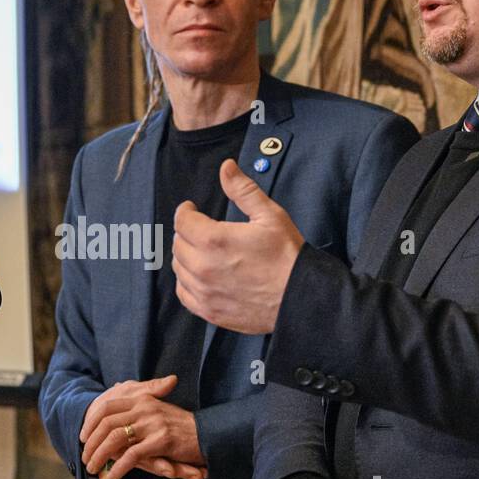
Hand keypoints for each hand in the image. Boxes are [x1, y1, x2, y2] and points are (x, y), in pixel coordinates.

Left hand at [79, 375, 205, 478]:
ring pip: (115, 439)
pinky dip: (118, 467)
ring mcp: (152, 423)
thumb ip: (137, 404)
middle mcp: (145, 408)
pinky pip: (132, 455)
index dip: (91, 422)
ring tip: (93, 468)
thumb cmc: (179, 424)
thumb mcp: (156, 408)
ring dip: (100, 456)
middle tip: (84, 457)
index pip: (106, 406)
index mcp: (142, 398)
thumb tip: (116, 388)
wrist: (207, 432)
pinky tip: (111, 476)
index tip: (83, 436)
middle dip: (91, 442)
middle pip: (106, 423)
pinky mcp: (160, 441)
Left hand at [173, 159, 304, 334]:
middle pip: (178, 244)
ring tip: (203, 251)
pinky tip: (201, 276)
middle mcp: (203, 267)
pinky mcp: (209, 311)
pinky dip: (187, 282)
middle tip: (201, 230)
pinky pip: (184, 293)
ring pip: (179, 268)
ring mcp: (204, 292)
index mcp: (214, 240)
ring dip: (186, 256)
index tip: (192, 209)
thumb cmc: (287, 256)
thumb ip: (243, 190)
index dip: (186, 211)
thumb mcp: (270, 216)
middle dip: (187, 233)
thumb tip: (226, 167)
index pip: (182, 221)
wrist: (300, 297)